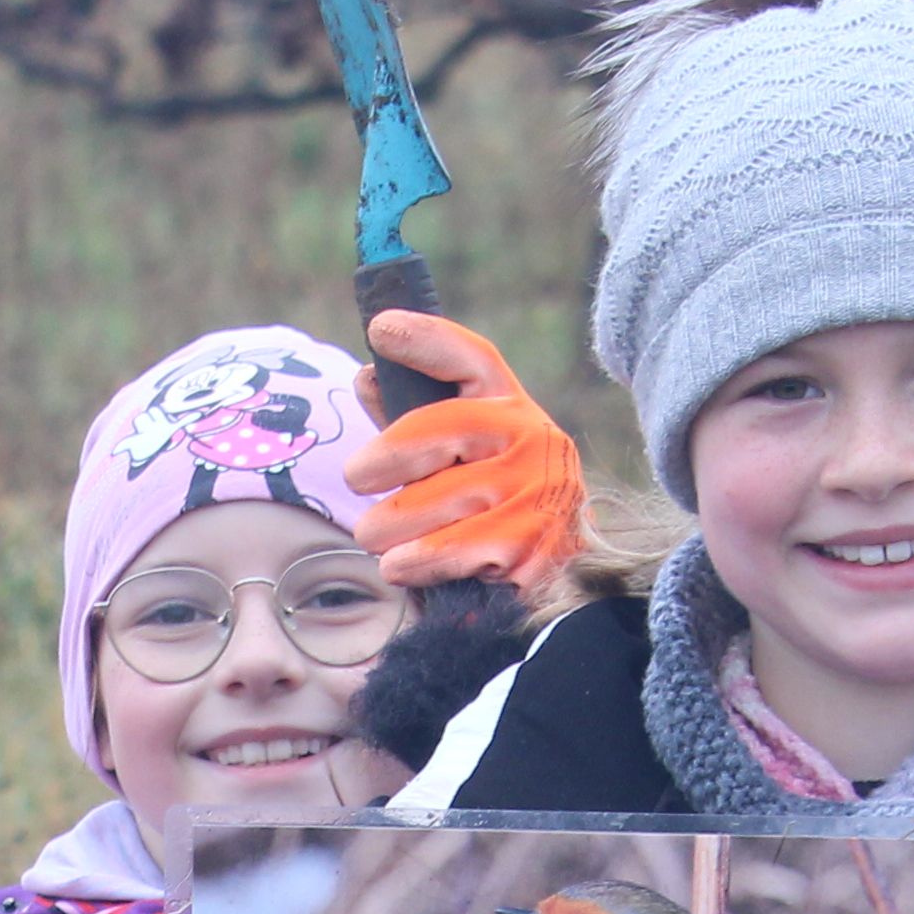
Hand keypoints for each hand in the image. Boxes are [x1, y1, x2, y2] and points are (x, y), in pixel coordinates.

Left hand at [345, 308, 587, 594]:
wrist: (557, 585)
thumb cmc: (487, 508)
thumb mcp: (455, 457)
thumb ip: (411, 420)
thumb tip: (367, 378)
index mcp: (510, 408)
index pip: (471, 359)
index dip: (426, 341)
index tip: (381, 328)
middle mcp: (533, 440)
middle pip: (439, 428)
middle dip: (386, 455)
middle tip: (355, 478)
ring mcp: (537, 493)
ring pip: (436, 499)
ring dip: (391, 526)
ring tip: (375, 539)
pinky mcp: (533, 547)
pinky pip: (451, 550)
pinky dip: (416, 561)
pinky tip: (401, 567)